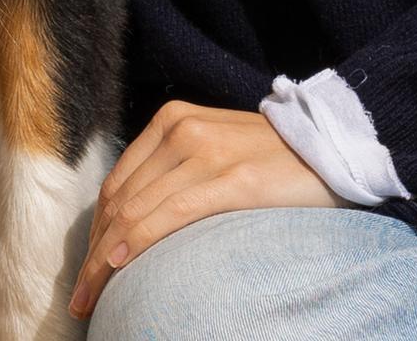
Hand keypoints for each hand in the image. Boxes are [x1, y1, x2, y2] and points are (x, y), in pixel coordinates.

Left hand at [68, 101, 345, 318]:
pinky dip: (139, 241)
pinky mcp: (233, 178)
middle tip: (80, 297)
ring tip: (92, 298)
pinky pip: (171, 213)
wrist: (335, 147)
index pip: (116, 184)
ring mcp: (208, 151)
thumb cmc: (273, 159)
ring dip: (105, 260)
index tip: (85, 271)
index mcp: (173, 119)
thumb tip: (132, 220)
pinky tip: (120, 266)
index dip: (94, 232)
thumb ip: (174, 170)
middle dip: (93, 254)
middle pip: (119, 201)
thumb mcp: (214, 149)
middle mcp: (183, 129)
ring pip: (136, 211)